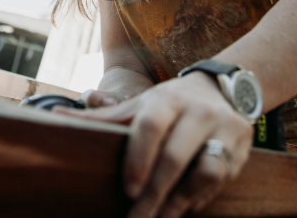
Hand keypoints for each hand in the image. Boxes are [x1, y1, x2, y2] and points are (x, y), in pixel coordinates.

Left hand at [56, 71, 252, 217]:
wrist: (220, 89)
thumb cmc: (171, 102)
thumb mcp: (142, 103)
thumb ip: (105, 116)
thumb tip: (55, 118)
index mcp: (167, 98)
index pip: (151, 125)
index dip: (139, 157)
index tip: (129, 189)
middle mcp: (198, 110)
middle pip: (175, 155)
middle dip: (155, 193)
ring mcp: (224, 127)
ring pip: (206, 170)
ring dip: (182, 199)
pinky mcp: (242, 145)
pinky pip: (223, 177)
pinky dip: (202, 196)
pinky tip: (185, 206)